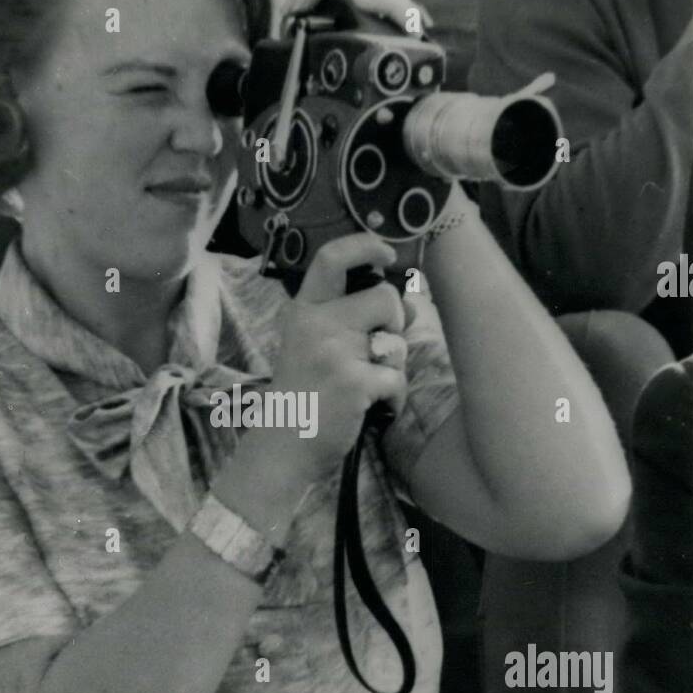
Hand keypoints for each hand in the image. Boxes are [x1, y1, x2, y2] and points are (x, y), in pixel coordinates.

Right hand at [268, 234, 410, 480]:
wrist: (282, 446)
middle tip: (379, 349)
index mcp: (304, 310)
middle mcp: (317, 324)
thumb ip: (356, 322)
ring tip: (368, 385)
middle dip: (395, 322)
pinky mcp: (354, 383)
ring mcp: (335, 353)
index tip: (387, 254)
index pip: (331, 258)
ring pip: (396, 341)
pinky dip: (394, 398)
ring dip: (394, 366)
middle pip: (384, 297)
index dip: (366, 246)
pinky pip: (398, 379)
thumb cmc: (304, 396)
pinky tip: (373, 409)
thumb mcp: (318, 348)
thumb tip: (410, 305)